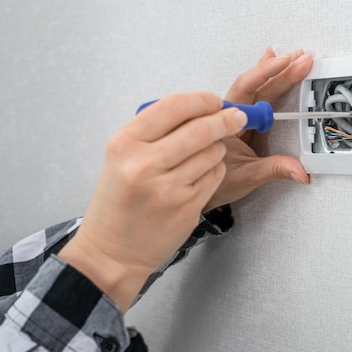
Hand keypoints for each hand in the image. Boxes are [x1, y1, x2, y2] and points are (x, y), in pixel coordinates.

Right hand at [59, 92, 246, 311]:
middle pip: (201, 128)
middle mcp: (145, 163)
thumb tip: (199, 108)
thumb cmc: (118, 201)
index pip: (173, 106)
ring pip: (213, 152)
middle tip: (238, 117)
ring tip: (205, 155)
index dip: (202, 100)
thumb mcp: (121, 157)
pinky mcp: (187, 206)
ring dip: (218, 149)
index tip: (215, 101)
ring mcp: (168, 187)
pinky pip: (215, 176)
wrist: (112, 251)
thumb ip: (154, 131)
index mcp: (125, 143)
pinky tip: (200, 177)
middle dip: (226, 119)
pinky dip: (215, 171)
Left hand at [204, 48, 312, 210]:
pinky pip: (254, 96)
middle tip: (302, 60)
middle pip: (256, 85)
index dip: (269, 74)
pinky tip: (273, 69)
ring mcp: (234, 116)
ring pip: (254, 88)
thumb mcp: (247, 176)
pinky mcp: (241, 121)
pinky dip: (266, 81)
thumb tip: (300, 170)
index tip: (287, 65)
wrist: (198, 190)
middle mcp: (228, 114)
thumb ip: (275, 169)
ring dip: (274, 73)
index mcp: (225, 122)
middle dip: (280, 71)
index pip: (249, 89)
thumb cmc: (216, 183)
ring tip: (291, 58)